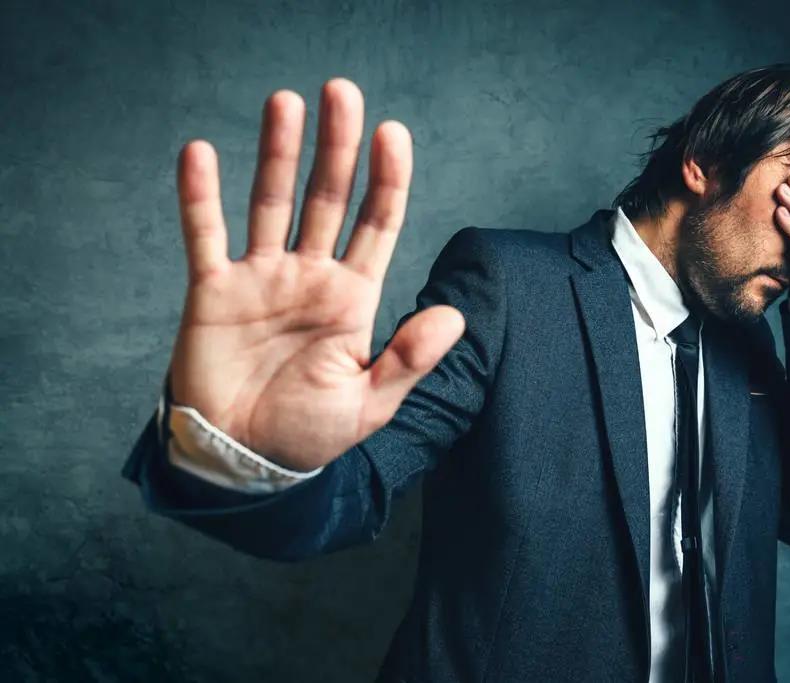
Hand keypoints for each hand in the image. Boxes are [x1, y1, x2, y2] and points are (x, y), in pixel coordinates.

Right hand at [167, 79, 464, 470]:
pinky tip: (201, 154)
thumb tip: (454, 317)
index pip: (377, 225)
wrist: (243, 460)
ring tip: (286, 102)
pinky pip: (204, 234)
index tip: (393, 132)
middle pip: (327, 198)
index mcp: (353, 297)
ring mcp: (261, 278)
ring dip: (278, 153)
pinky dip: (200, 197)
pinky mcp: (213, 291)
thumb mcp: (368, 404)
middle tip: (342, 91)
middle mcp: (310, 276)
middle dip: (337, 147)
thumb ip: (408, 360)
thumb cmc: (309, 434)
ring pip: (271, 202)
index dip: (387, 179)